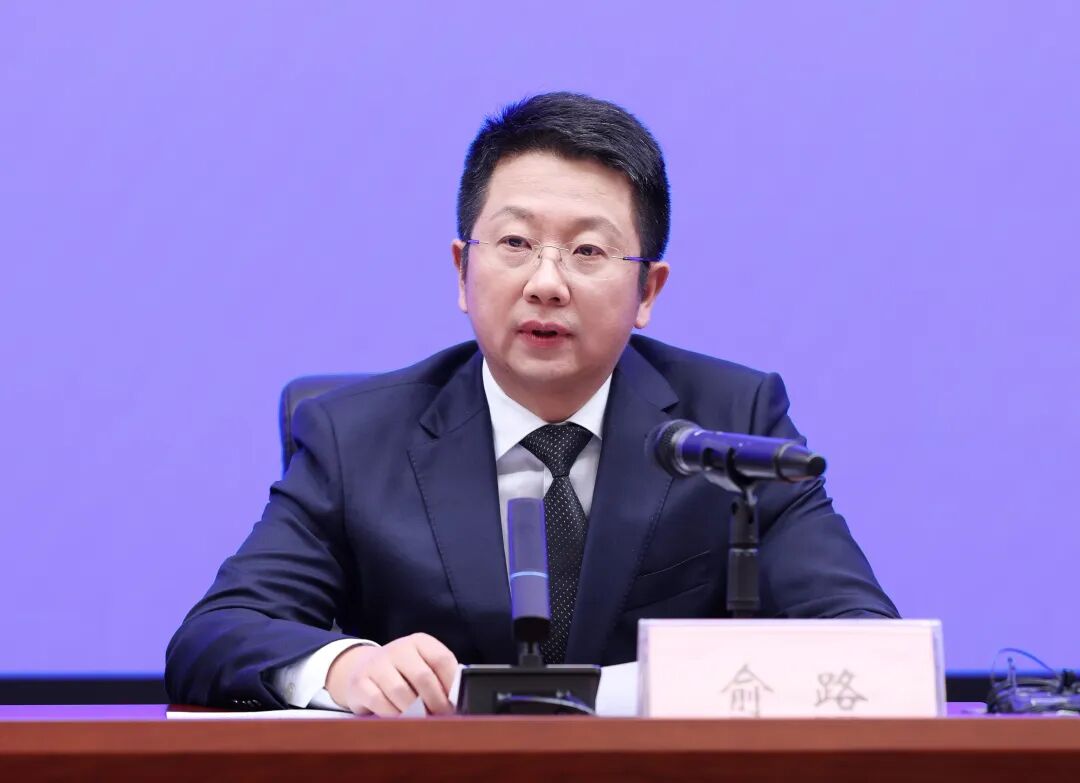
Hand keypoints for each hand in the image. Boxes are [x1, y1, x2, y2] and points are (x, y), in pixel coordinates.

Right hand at [325, 633, 457, 715]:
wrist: (362, 669)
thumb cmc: (403, 672)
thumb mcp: (422, 666)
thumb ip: (440, 678)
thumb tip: (457, 700)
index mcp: (419, 642)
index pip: (441, 659)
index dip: (451, 684)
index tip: (455, 703)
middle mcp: (398, 648)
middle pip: (423, 676)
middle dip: (435, 702)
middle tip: (440, 717)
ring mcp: (377, 664)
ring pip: (401, 691)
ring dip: (415, 712)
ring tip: (422, 720)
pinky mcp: (359, 682)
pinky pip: (380, 703)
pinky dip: (393, 715)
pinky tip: (400, 720)